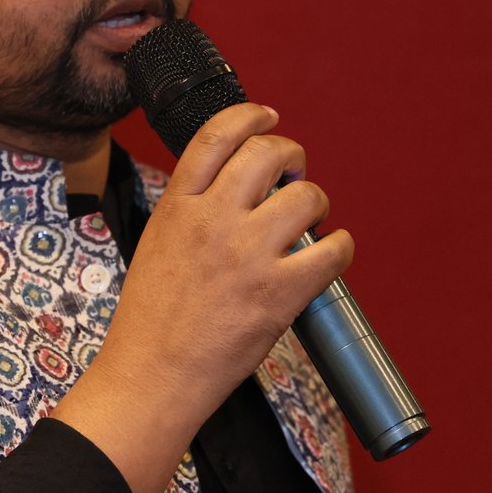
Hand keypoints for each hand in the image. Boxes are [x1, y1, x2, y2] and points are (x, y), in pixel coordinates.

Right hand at [50, 102, 352, 492]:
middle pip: (268, 154)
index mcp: (178, 206)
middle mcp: (213, 220)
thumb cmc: (151, 319)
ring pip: (307, 197)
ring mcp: (248, 255)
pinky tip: (331, 253)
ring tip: (310, 222)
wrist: (152, 376)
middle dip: (292, 155)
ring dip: (316, 203)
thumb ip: (192, 209)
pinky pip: (332, 251)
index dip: (250, 116)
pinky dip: (340, 247)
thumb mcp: (157, 242)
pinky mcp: (279, 293)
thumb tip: (238, 187)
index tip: (269, 116)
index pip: (217, 135)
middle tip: (295, 174)